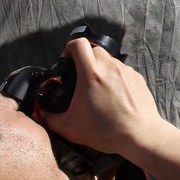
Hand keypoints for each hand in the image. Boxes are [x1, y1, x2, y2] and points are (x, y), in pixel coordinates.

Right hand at [41, 37, 166, 158]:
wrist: (140, 135)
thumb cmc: (107, 131)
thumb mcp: (71, 128)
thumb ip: (50, 120)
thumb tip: (39, 114)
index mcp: (91, 74)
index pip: (79, 44)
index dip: (69, 48)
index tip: (67, 59)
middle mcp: (109, 67)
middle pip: (94, 49)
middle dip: (85, 58)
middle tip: (80, 75)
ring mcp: (125, 71)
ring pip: (109, 59)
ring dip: (101, 67)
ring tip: (97, 87)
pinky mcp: (137, 77)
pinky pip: (122, 69)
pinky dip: (115, 76)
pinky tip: (113, 94)